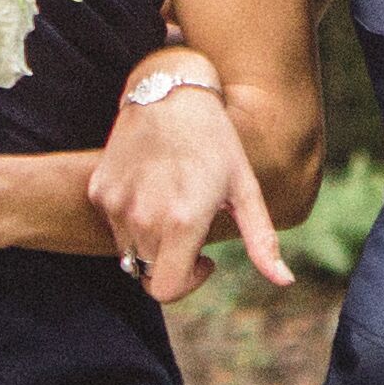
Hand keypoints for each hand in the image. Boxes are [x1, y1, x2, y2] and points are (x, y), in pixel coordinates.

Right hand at [94, 73, 287, 301]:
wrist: (171, 94)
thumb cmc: (216, 142)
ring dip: (151, 241)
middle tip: (191, 226)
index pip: (166, 290)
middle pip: (148, 273)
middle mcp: (144, 218)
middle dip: (172, 260)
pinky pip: (114, 224)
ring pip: (129, 251)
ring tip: (171, 202)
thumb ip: (262, 241)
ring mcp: (116, 205)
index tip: (204, 259)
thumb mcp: (245, 189)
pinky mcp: (99, 190)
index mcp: (183, 223)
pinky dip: (131, 218)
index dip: (186, 284)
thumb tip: (284, 281)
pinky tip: (150, 184)